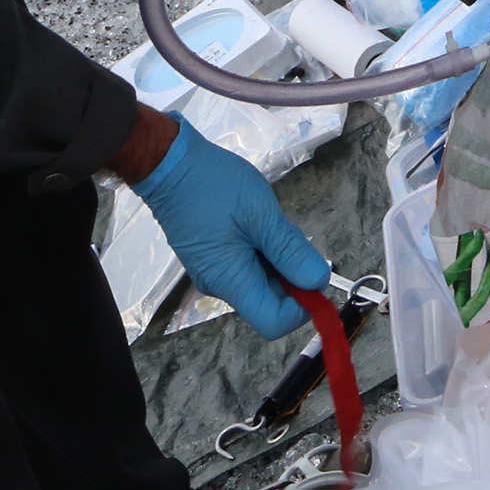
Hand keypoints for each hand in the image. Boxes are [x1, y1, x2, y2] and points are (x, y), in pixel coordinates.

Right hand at [128, 116, 330, 339]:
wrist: (171, 166)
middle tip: (289, 235)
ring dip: (278, 259)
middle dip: (292, 275)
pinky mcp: (213, 258)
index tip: (314, 274)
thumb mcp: (261, 216)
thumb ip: (291, 252)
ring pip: (261, 281)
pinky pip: (247, 266)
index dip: (302, 307)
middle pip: (269, 301)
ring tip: (270, 223)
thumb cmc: (216, 187)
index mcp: (231, 282)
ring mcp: (215, 272)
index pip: (273, 323)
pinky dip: (263, 251)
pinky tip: (259, 224)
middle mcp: (221, 286)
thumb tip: (318, 282)